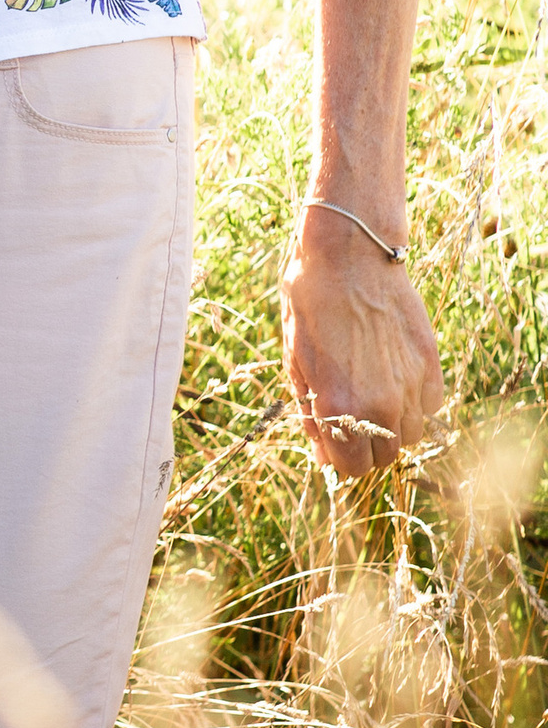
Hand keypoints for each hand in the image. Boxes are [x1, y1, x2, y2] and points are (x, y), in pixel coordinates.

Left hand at [282, 210, 442, 474]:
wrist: (348, 258)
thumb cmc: (310, 307)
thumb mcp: (295, 364)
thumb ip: (311, 415)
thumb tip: (323, 454)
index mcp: (338, 408)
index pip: (352, 468)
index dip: (340, 458)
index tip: (334, 440)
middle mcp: (379, 404)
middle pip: (384, 457)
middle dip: (366, 445)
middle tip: (352, 416)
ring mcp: (410, 385)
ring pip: (413, 435)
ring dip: (394, 426)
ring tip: (373, 395)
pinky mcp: (430, 364)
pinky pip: (432, 405)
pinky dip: (417, 401)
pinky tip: (395, 377)